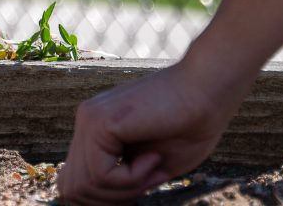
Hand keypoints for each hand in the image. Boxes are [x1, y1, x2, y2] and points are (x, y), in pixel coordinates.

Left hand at [58, 57, 244, 205]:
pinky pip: (101, 175)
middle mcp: (86, 123)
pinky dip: (130, 180)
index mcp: (96, 132)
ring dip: (123, 192)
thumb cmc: (190, 126)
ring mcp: (88, 119)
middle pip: (72, 190)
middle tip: (148, 182)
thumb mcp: (147, 168)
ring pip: (81, 187)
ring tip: (154, 170)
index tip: (143, 186)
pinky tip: (154, 158)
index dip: (106, 199)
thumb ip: (118, 182)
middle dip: (111, 201)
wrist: (210, 88)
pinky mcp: (98, 121)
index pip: (75, 183)